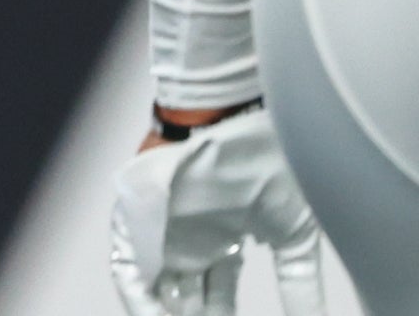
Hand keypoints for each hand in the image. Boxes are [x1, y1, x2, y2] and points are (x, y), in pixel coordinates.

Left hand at [110, 106, 325, 315]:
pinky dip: (139, 296)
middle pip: (185, 296)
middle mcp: (187, 238)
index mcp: (219, 242)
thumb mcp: (292, 240)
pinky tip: (154, 314)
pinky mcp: (138, 215)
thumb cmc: (273, 171)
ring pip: (156, 285)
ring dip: (168, 314)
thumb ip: (299, 287)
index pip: (215, 295)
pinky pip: (127, 264)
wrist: (252, 129)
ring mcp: (162, 227)